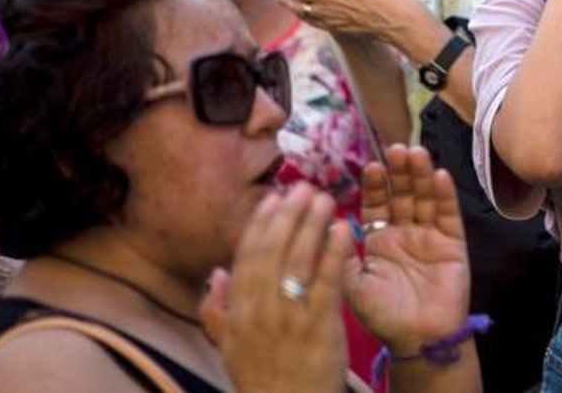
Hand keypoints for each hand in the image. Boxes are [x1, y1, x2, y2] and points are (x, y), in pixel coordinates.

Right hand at [201, 183, 352, 392]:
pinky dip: (335, 252)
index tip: (274, 198)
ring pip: (298, 259)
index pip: (248, 257)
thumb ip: (218, 310)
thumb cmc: (262, 380)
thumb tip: (217, 272)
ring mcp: (290, 317)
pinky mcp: (320, 327)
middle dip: (288, 214)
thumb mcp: (228, 348)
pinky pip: (328, 282)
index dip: (260, 224)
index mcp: (238, 313)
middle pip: (273, 250)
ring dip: (312, 224)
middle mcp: (260, 310)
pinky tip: (344, 228)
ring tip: (325, 198)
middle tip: (304, 187)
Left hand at [345, 145, 470, 353]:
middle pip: (403, 194)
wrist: (419, 338)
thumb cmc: (384, 315)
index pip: (377, 203)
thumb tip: (327, 226)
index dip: (375, 185)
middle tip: (396, 149)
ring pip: (425, 198)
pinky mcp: (453, 243)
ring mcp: (430, 235)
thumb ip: (340, 258)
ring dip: (421, 175)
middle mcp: (405, 232)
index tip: (370, 166)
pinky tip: (440, 176)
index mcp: (380, 240)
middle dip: (399, 172)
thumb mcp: (353, 287)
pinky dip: (445, 195)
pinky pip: (449, 215)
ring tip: (416, 153)